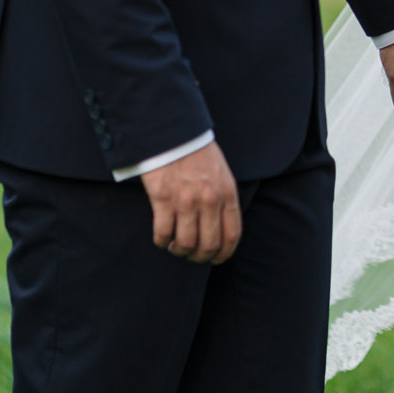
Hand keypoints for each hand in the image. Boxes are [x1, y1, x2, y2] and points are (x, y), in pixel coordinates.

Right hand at [139, 140, 240, 263]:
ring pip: (186, 243)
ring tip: (176, 246)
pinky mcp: (163, 199)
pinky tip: (162, 238)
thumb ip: (224, 199)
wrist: (173, 133)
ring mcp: (186, 200)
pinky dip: (162, 241)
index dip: (224, 253)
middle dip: (200, 256)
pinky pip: (163, 233)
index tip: (216, 259)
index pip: (232, 234)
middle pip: (209, 244)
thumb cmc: (197, 153)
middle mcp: (209, 200)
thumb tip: (222, 228)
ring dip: (180, 250)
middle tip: (192, 255)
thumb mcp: (221, 173)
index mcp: (227, 193)